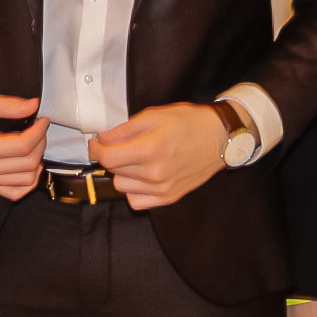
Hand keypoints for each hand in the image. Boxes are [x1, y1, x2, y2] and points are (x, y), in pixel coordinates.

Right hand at [0, 92, 46, 200]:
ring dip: (37, 162)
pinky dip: (28, 183)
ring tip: (35, 144)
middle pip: (28, 163)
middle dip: (40, 143)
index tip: (43, 119)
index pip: (24, 145)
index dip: (40, 132)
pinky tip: (30, 166)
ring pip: (26, 180)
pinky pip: (14, 193)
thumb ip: (8, 105)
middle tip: (39, 128)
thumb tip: (33, 106)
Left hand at [88, 102, 224, 208]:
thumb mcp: (153, 115)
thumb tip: (102, 139)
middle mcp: (154, 173)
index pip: (107, 158)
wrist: (219, 139)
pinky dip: (134, 189)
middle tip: (121, 144)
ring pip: (122, 186)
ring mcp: (162, 189)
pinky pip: (136, 201)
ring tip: (136, 159)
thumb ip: (124, 129)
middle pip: (113, 171)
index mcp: (149, 149)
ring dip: (123, 172)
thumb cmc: (187, 122)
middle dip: (112, 156)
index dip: (96, 148)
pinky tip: (142, 175)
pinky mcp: (169, 198)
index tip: (96, 141)